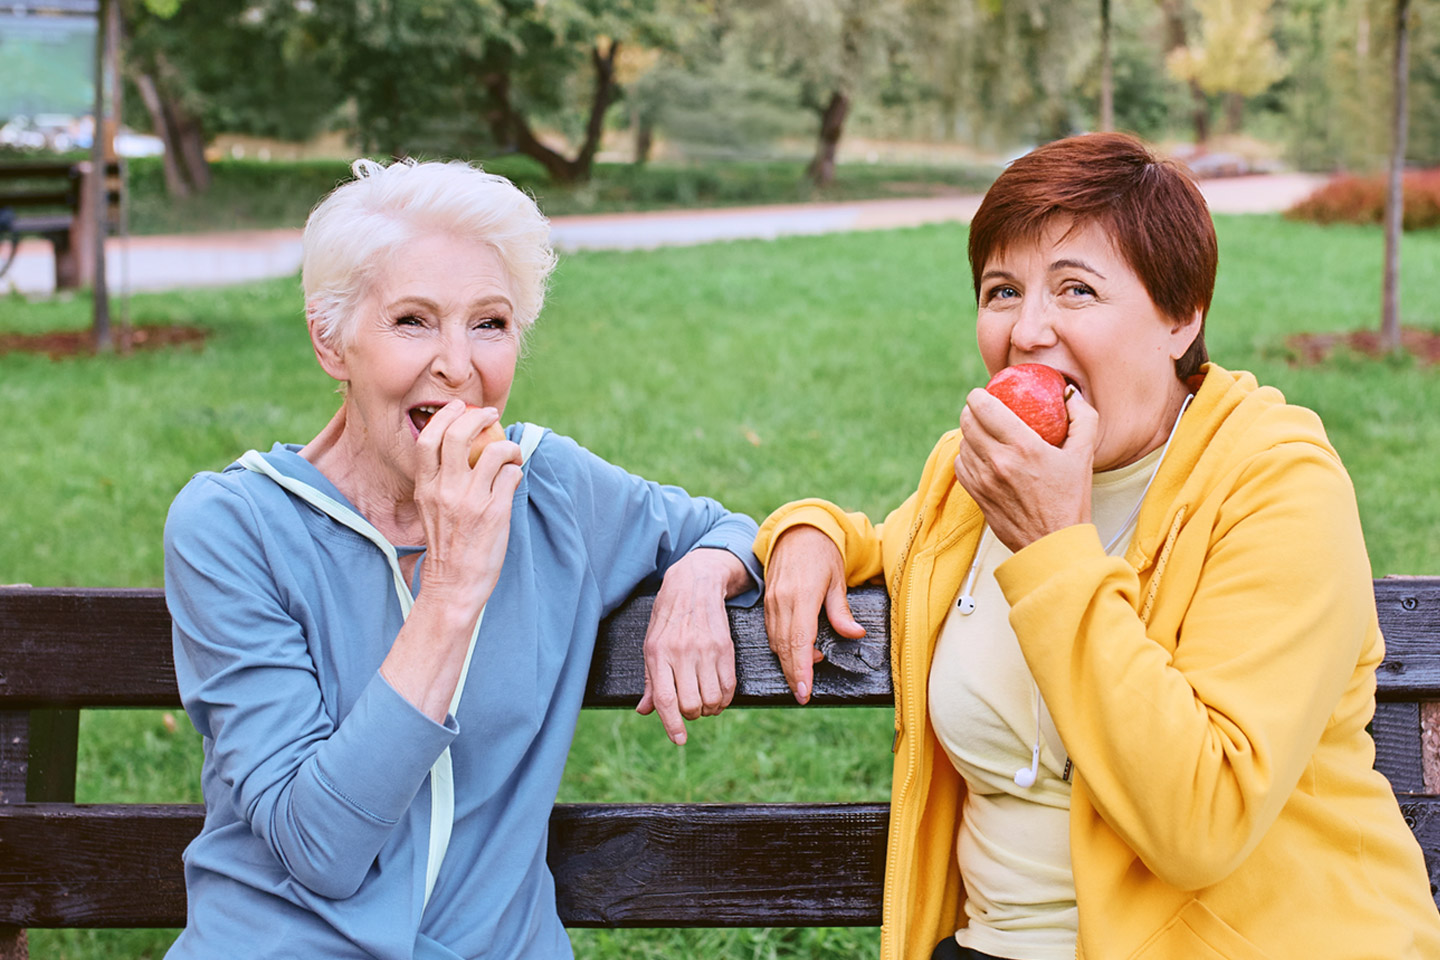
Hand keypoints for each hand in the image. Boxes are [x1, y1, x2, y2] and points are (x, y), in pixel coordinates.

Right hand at [412, 401, 522, 614]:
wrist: (453, 584)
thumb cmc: (446, 546)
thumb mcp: (431, 508)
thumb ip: (441, 480)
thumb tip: (463, 450)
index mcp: (425, 487)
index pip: (427, 439)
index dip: (445, 416)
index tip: (459, 408)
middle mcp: (445, 490)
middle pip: (459, 434)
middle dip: (478, 416)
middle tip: (492, 414)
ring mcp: (470, 500)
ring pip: (494, 451)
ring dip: (508, 446)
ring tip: (512, 453)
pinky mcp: (494, 512)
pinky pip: (511, 475)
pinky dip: (516, 471)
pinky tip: (514, 479)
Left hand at [636, 549, 749, 744]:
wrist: (694, 584)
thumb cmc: (668, 618)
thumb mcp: (651, 646)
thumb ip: (651, 681)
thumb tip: (644, 711)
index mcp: (658, 654)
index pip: (665, 699)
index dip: (672, 724)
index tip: (679, 740)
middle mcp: (681, 653)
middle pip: (690, 704)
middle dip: (691, 715)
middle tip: (690, 708)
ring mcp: (705, 650)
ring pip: (711, 699)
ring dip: (709, 709)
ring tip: (705, 701)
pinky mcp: (725, 648)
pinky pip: (728, 687)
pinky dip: (724, 699)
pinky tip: (718, 694)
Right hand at [762, 525, 864, 704]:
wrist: (798, 532)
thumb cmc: (823, 555)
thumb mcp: (838, 580)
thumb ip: (841, 611)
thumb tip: (855, 634)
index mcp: (802, 596)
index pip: (799, 641)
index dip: (801, 669)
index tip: (804, 691)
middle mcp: (782, 601)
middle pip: (784, 647)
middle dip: (793, 674)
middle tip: (803, 695)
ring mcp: (772, 602)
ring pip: (776, 642)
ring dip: (789, 660)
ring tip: (809, 669)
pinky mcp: (767, 602)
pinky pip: (771, 631)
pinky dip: (782, 647)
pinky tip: (797, 651)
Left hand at [954, 385, 1097, 552]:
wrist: (1053, 544)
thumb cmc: (1071, 499)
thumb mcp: (1085, 454)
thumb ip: (1082, 418)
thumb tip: (1069, 394)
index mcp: (1024, 447)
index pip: (984, 408)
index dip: (978, 396)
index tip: (984, 394)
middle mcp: (998, 461)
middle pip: (967, 421)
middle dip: (972, 411)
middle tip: (984, 410)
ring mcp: (983, 480)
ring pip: (962, 443)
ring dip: (970, 434)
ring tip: (985, 433)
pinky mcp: (976, 495)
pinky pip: (960, 465)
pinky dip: (967, 456)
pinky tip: (981, 456)